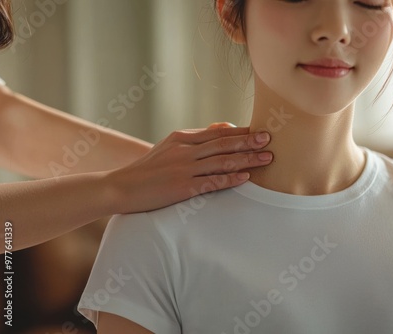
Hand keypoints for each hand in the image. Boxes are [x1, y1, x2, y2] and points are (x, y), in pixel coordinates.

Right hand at [106, 124, 271, 212]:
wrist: (121, 187)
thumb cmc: (149, 168)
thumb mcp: (169, 146)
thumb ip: (196, 138)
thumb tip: (223, 128)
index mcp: (182, 138)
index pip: (217, 133)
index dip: (241, 132)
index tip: (260, 129)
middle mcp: (185, 151)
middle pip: (223, 144)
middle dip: (249, 142)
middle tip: (270, 139)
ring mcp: (184, 169)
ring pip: (222, 162)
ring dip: (247, 160)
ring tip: (266, 158)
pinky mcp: (182, 187)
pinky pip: (211, 182)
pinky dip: (230, 179)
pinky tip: (245, 178)